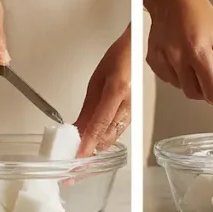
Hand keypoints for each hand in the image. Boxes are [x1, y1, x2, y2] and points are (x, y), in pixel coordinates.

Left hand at [75, 25, 130, 155]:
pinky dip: (106, 137)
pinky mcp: (136, 113)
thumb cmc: (119, 58)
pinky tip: (96, 140)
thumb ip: (88, 108)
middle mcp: (129, 103)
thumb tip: (77, 128)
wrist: (138, 51)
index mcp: (117, 90)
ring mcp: (135, 109)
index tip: (78, 156)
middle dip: (90, 149)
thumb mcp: (95, 81)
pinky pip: (119, 130)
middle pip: (108, 135)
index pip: (99, 124)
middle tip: (74, 160)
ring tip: (80, 154)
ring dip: (97, 145)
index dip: (88, 144)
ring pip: (114, 136)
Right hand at [146, 0, 212, 105]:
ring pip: (181, 87)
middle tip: (212, 77)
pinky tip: (181, 60)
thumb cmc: (195, 11)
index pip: (212, 91)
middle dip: (206, 90)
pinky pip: (168, 79)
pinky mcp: (153, 60)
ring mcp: (163, 59)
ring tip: (195, 62)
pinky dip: (177, 76)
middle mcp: (178, 57)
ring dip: (191, 82)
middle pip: (194, 93)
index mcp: (198, 51)